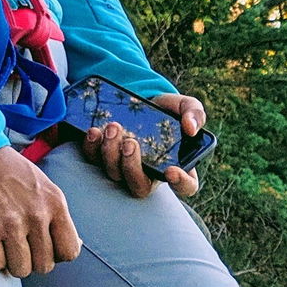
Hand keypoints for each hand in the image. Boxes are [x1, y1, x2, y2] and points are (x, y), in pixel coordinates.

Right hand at [0, 146, 81, 276]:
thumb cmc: (10, 171)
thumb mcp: (44, 186)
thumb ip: (58, 215)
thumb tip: (75, 245)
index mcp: (55, 203)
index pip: (70, 251)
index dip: (58, 255)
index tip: (46, 248)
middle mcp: (36, 215)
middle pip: (45, 265)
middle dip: (34, 261)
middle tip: (23, 247)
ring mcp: (10, 224)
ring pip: (21, 270)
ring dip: (13, 262)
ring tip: (7, 245)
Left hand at [82, 91, 205, 199]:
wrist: (141, 100)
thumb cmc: (168, 110)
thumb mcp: (185, 106)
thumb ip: (195, 114)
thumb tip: (191, 128)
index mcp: (176, 165)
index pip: (185, 186)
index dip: (180, 183)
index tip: (172, 170)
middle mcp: (149, 174)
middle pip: (140, 186)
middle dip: (132, 166)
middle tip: (130, 142)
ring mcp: (124, 169)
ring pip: (114, 174)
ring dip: (110, 154)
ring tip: (112, 128)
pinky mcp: (104, 158)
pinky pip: (94, 162)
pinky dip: (91, 148)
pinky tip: (94, 132)